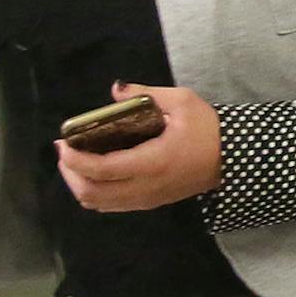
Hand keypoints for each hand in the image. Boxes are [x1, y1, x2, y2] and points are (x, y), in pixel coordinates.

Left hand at [56, 82, 221, 213]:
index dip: (76, 160)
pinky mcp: (150, 202)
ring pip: (99, 204)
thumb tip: (115, 90)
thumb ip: (146, 95)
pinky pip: (112, 206)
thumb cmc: (208, 128)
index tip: (63, 143)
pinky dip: (95, 192)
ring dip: (80, 185)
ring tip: (74, 162)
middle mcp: (145, 187)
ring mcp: (147, 199)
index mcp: (152, 162)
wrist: (232, 159)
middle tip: (65, 151)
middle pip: (92, 193)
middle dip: (71, 174)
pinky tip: (94, 173)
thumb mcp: (182, 102)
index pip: (102, 169)